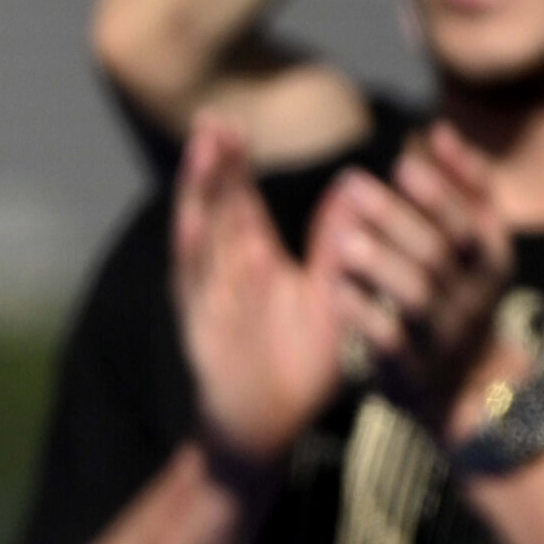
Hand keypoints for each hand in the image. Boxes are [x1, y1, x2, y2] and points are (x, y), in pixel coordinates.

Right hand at [173, 114, 343, 472]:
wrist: (272, 427)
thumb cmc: (302, 363)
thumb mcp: (330, 296)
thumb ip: (336, 245)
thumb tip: (353, 188)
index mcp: (254, 259)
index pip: (241, 201)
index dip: (235, 163)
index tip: (234, 121)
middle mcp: (225, 270)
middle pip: (215, 207)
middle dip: (213, 163)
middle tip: (214, 116)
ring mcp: (209, 295)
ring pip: (200, 234)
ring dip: (199, 193)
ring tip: (202, 150)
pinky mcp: (202, 326)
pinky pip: (196, 285)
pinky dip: (191, 252)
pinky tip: (190, 221)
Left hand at [310, 122, 515, 437]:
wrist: (464, 386)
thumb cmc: (457, 293)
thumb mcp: (471, 246)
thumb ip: (462, 189)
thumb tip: (438, 130)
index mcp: (490, 261)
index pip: (476, 220)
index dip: (446, 190)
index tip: (404, 160)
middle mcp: (473, 296)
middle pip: (442, 251)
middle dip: (398, 215)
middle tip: (350, 182)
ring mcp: (444, 333)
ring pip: (418, 295)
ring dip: (381, 263)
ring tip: (343, 239)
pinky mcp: (412, 367)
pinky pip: (391, 340)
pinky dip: (364, 313)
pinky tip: (336, 289)